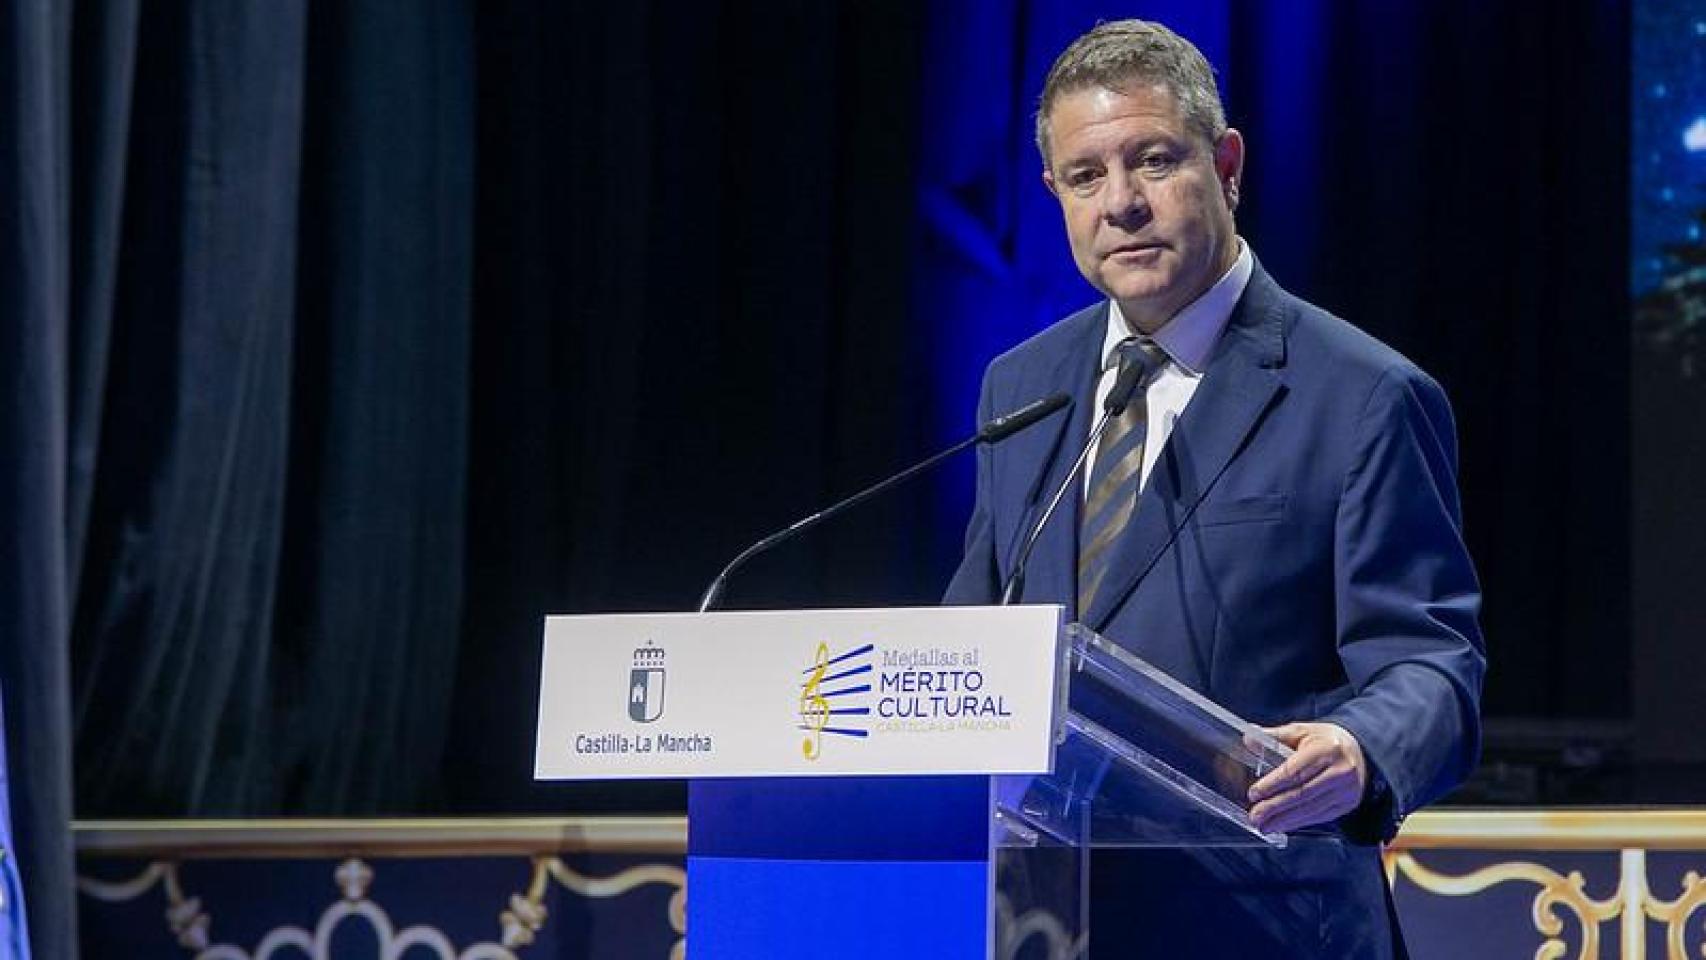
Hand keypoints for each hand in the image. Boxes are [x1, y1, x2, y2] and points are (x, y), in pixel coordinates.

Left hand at [1247, 722, 1367, 834]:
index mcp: (1327, 749)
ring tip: (1264, 825)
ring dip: (1284, 820)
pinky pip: (1319, 816)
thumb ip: (1276, 736)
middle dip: (1275, 807)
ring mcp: (1346, 790)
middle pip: (1302, 793)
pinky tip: (1283, 825)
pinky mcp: (1347, 804)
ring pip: (1310, 808)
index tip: (1254, 793)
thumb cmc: (1326, 742)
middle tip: (1255, 815)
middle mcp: (1340, 771)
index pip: (1295, 771)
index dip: (1273, 784)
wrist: (1360, 753)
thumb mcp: (1303, 731)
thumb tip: (1249, 739)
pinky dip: (1298, 822)